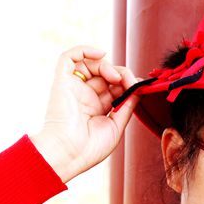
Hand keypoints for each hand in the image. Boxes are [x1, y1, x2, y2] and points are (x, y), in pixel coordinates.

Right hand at [30, 45, 139, 181]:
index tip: (141, 85)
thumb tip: (139, 88)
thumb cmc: (90, 148)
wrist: (68, 153)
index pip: (115, 87)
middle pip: (105, 74)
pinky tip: (100, 54)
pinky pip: (69, 57)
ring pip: (91, 64)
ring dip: (108, 65)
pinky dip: (84, 50)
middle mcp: (85, 96)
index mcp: (97, 109)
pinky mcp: (62, 81)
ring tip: (116, 77)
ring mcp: (74, 88)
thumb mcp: (116, 126)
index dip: (128, 83)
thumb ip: (127, 106)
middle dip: (122, 74)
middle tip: (131, 82)